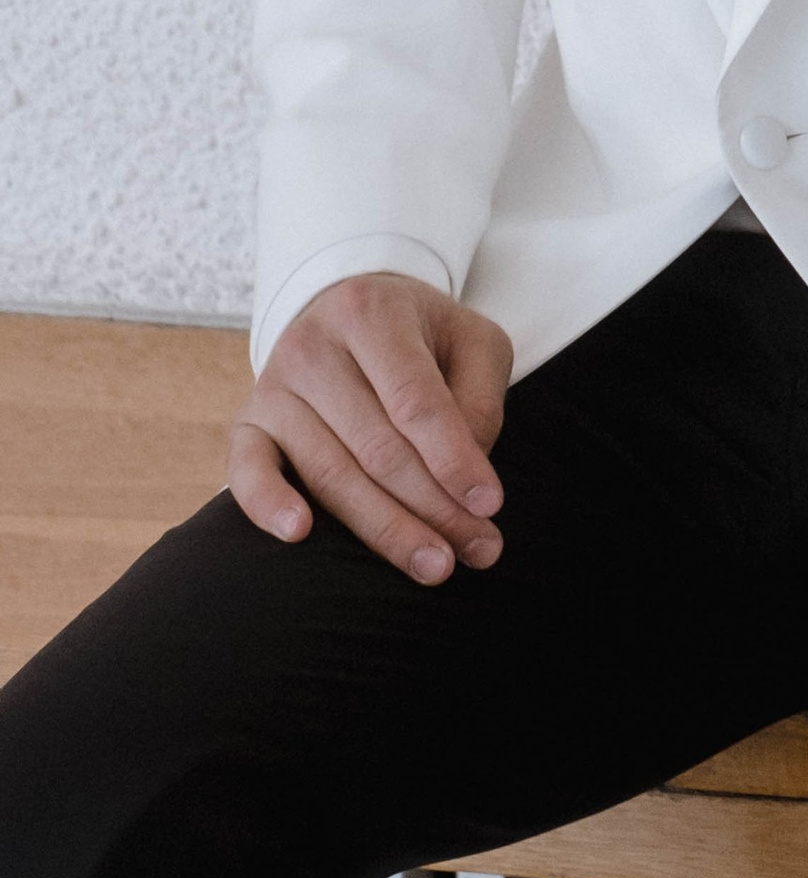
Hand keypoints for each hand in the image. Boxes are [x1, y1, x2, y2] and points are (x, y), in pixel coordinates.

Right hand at [229, 273, 513, 585]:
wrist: (347, 312)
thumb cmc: (421, 337)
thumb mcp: (470, 341)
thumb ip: (479, 398)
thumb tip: (467, 473)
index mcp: (372, 313)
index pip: (416, 401)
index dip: (453, 458)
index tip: (490, 504)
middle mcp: (313, 346)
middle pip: (377, 447)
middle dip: (433, 508)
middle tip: (478, 551)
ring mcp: (273, 386)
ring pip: (329, 472)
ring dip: (384, 529)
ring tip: (434, 565)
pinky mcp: (247, 423)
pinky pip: (247, 469)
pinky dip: (268, 503)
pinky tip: (300, 533)